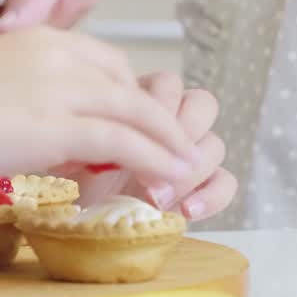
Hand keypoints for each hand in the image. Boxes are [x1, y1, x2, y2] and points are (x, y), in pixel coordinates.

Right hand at [0, 27, 201, 185]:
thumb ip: (28, 106)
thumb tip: (58, 144)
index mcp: (37, 38)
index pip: (105, 63)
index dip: (131, 98)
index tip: (141, 129)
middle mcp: (56, 52)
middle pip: (129, 85)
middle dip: (159, 121)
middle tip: (177, 152)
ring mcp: (58, 86)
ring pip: (136, 111)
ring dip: (168, 145)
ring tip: (187, 172)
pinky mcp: (54, 122)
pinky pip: (123, 138)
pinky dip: (153, 159)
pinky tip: (168, 180)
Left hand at [57, 72, 237, 221]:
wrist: (76, 212)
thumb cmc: (69, 173)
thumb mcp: (70, 148)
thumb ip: (94, 133)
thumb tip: (105, 136)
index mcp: (141, 101)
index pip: (169, 85)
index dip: (160, 105)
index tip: (135, 132)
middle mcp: (171, 123)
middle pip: (203, 105)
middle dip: (181, 133)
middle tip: (152, 163)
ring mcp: (189, 154)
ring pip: (216, 144)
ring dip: (190, 171)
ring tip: (158, 198)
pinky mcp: (202, 186)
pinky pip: (227, 181)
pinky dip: (213, 196)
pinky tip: (186, 212)